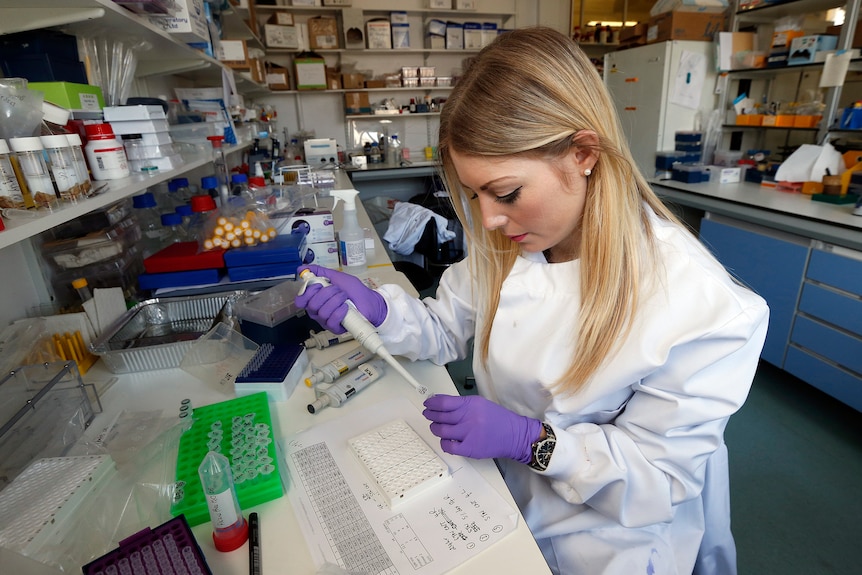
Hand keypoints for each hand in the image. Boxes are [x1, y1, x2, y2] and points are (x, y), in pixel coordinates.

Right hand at [294, 265, 386, 333]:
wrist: (369, 301)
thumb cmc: (353, 289)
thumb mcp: (336, 276)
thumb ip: (319, 272)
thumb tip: (301, 268)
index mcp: (315, 299)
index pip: (300, 300)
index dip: (308, 292)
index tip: (319, 285)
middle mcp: (317, 311)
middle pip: (312, 305)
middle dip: (326, 294)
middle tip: (338, 290)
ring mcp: (326, 321)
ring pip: (322, 312)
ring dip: (336, 301)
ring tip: (345, 298)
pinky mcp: (335, 328)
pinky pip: (331, 322)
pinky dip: (340, 312)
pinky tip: (346, 307)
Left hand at [422, 395, 541, 463]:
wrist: (514, 435)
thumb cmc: (498, 420)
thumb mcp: (480, 404)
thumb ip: (461, 404)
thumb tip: (440, 402)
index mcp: (471, 404)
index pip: (444, 402)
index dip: (432, 403)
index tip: (428, 404)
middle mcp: (469, 418)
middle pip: (440, 416)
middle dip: (430, 415)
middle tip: (428, 414)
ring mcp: (468, 434)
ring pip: (441, 430)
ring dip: (435, 428)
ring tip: (435, 427)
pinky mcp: (469, 448)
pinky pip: (448, 446)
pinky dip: (443, 443)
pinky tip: (445, 440)